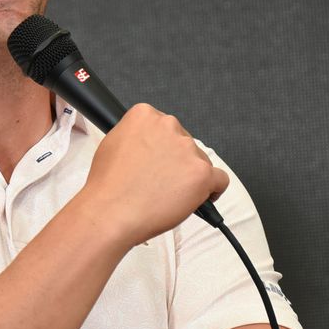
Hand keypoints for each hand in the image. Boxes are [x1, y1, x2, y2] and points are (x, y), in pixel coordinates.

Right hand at [78, 103, 228, 246]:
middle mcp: (168, 126)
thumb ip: (134, 135)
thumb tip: (145, 142)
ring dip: (190, 176)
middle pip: (184, 143)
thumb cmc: (108, 186)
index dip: (162, 147)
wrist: (111, 213)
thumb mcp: (112, 144)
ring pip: (201, 161)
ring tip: (169, 195)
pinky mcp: (202, 173)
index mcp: (145, 115)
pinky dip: (212, 190)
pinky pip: (220, 179)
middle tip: (161, 181)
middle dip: (176, 161)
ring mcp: (187, 149)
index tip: (158, 160)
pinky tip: (198, 199)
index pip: (166, 127)